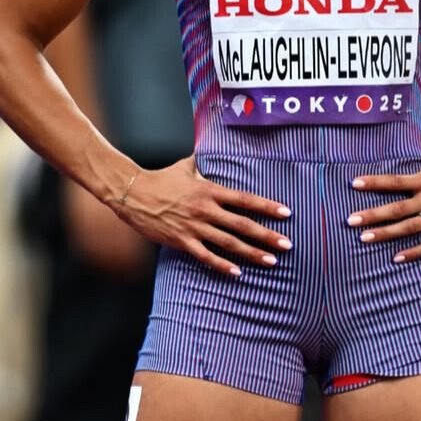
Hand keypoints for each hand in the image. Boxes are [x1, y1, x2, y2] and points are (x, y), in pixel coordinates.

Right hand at [116, 156, 291, 276]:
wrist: (132, 193)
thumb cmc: (161, 179)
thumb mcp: (186, 166)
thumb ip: (204, 163)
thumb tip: (213, 148)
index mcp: (209, 190)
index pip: (245, 199)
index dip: (267, 207)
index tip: (287, 213)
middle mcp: (205, 209)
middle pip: (243, 224)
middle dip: (267, 235)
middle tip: (288, 245)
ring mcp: (194, 227)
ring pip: (229, 243)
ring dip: (252, 253)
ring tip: (271, 261)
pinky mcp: (181, 241)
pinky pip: (206, 256)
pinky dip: (222, 265)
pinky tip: (237, 273)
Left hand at [346, 145, 420, 261]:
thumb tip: (409, 136)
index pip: (396, 180)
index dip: (375, 182)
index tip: (355, 184)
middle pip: (397, 208)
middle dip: (372, 214)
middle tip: (351, 220)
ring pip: (408, 228)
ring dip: (385, 234)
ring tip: (365, 238)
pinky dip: (413, 252)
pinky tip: (396, 257)